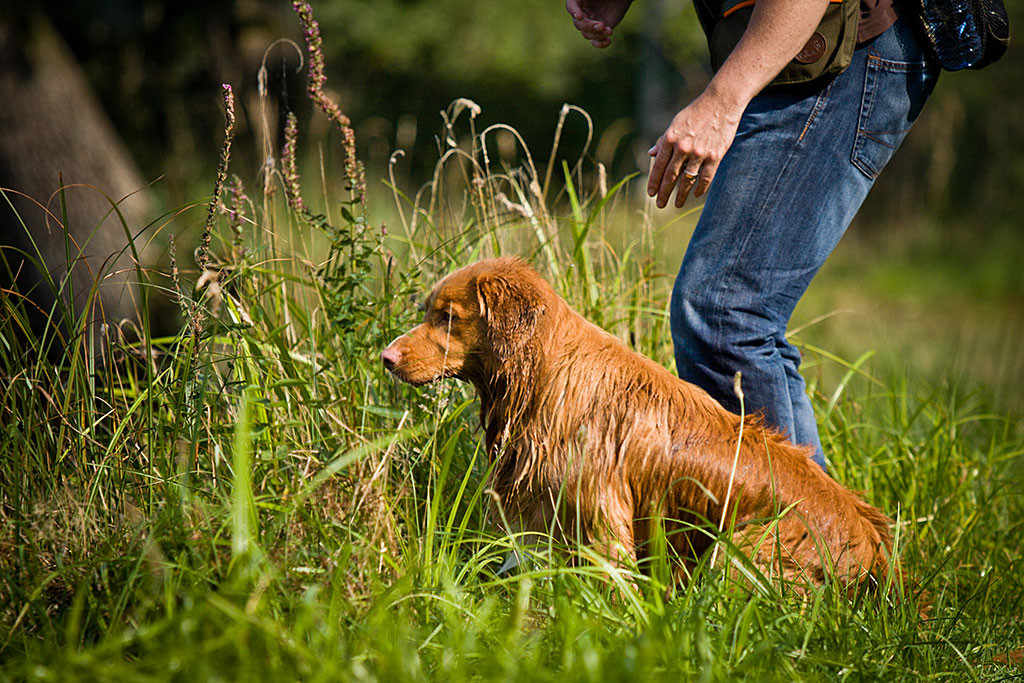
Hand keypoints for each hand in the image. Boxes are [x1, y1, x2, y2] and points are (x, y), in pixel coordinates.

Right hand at [565, 0, 632, 47]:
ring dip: (598, 35)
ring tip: (609, 30)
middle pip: (579, 24)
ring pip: (587, 34)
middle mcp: (582, 13)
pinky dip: (601, 44)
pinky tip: (608, 41)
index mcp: (579, 1)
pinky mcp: (600, 31)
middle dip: (589, 27)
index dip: (574, 12)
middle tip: (601, 25)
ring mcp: (591, 23)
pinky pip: (596, 41)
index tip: (580, 16)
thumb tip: (582, 11)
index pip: (571, 6)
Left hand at [647, 88, 744, 207]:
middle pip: (671, 176)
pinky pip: (706, 178)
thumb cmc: (696, 112)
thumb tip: (651, 154)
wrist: (721, 103)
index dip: (654, 182)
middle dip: (664, 193)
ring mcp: (700, 153)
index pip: (659, 166)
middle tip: (660, 205)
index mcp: (670, 139)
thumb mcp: (675, 123)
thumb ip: (663, 140)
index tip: (651, 194)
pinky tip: (696, 195)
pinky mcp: (715, 156)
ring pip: (688, 180)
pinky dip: (701, 188)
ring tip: (677, 204)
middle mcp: (683, 147)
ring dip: (681, 195)